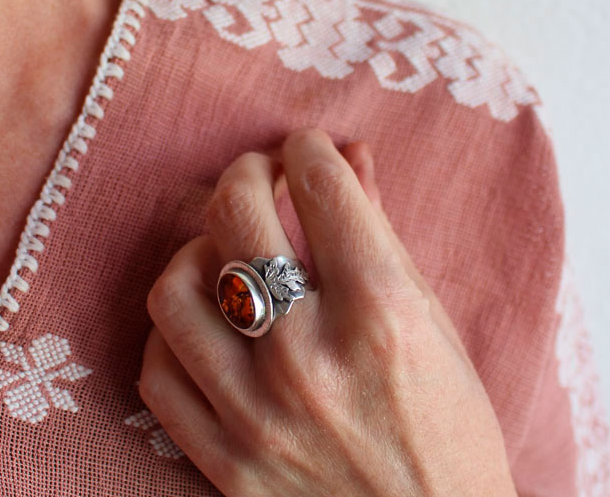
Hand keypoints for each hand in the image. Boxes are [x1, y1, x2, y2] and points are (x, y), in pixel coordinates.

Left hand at [140, 127, 515, 495]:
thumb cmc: (451, 432)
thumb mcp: (433, 325)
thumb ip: (381, 233)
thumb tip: (349, 156)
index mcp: (382, 315)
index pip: (321, 187)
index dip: (309, 148)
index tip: (308, 151)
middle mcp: (311, 357)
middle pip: (235, 214)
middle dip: (248, 172)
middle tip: (262, 177)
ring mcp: (258, 413)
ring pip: (175, 288)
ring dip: (198, 251)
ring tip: (225, 255)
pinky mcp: (225, 461)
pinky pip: (158, 370)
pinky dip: (175, 332)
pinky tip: (206, 326)